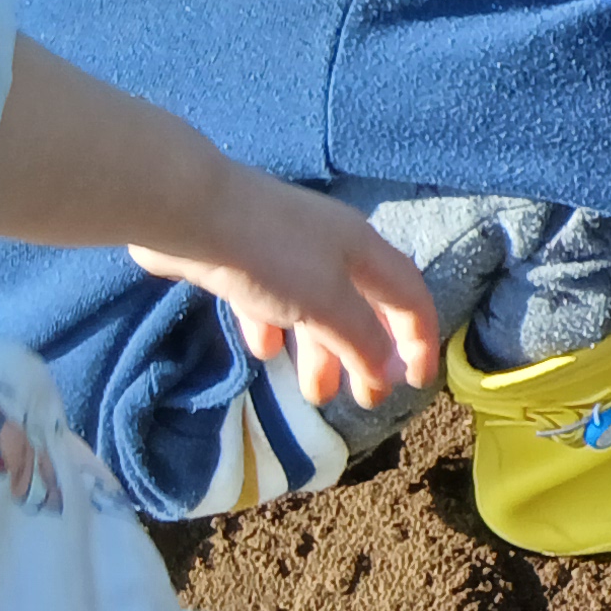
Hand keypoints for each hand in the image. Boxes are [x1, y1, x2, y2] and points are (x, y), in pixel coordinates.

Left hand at [133, 162, 441, 410]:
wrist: (189, 211)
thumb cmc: (272, 256)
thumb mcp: (327, 303)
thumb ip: (362, 339)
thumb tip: (389, 371)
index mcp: (365, 251)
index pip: (411, 298)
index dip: (421, 341)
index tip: (416, 384)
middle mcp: (333, 248)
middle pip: (364, 308)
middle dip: (368, 355)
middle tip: (363, 399)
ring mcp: (286, 252)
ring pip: (317, 309)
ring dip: (321, 353)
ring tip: (313, 394)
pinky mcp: (243, 260)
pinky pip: (271, 301)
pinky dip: (275, 328)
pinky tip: (264, 350)